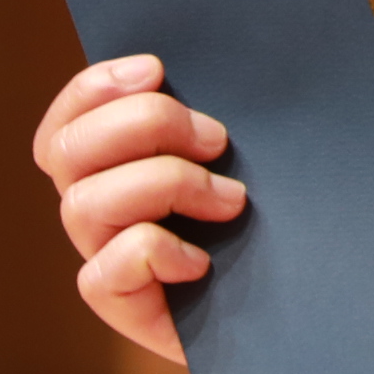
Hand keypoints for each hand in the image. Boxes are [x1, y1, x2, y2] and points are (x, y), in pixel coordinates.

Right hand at [34, 53, 247, 363]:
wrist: (305, 305)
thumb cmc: (278, 219)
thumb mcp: (250, 154)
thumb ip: (217, 117)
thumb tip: (218, 67)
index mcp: (113, 164)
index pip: (69, 119)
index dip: (94, 88)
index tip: (158, 70)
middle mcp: (98, 209)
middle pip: (69, 150)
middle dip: (144, 125)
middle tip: (217, 140)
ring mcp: (105, 257)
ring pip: (84, 204)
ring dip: (165, 184)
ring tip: (232, 200)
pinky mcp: (123, 307)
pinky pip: (102, 273)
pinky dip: (154, 253)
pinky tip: (202, 262)